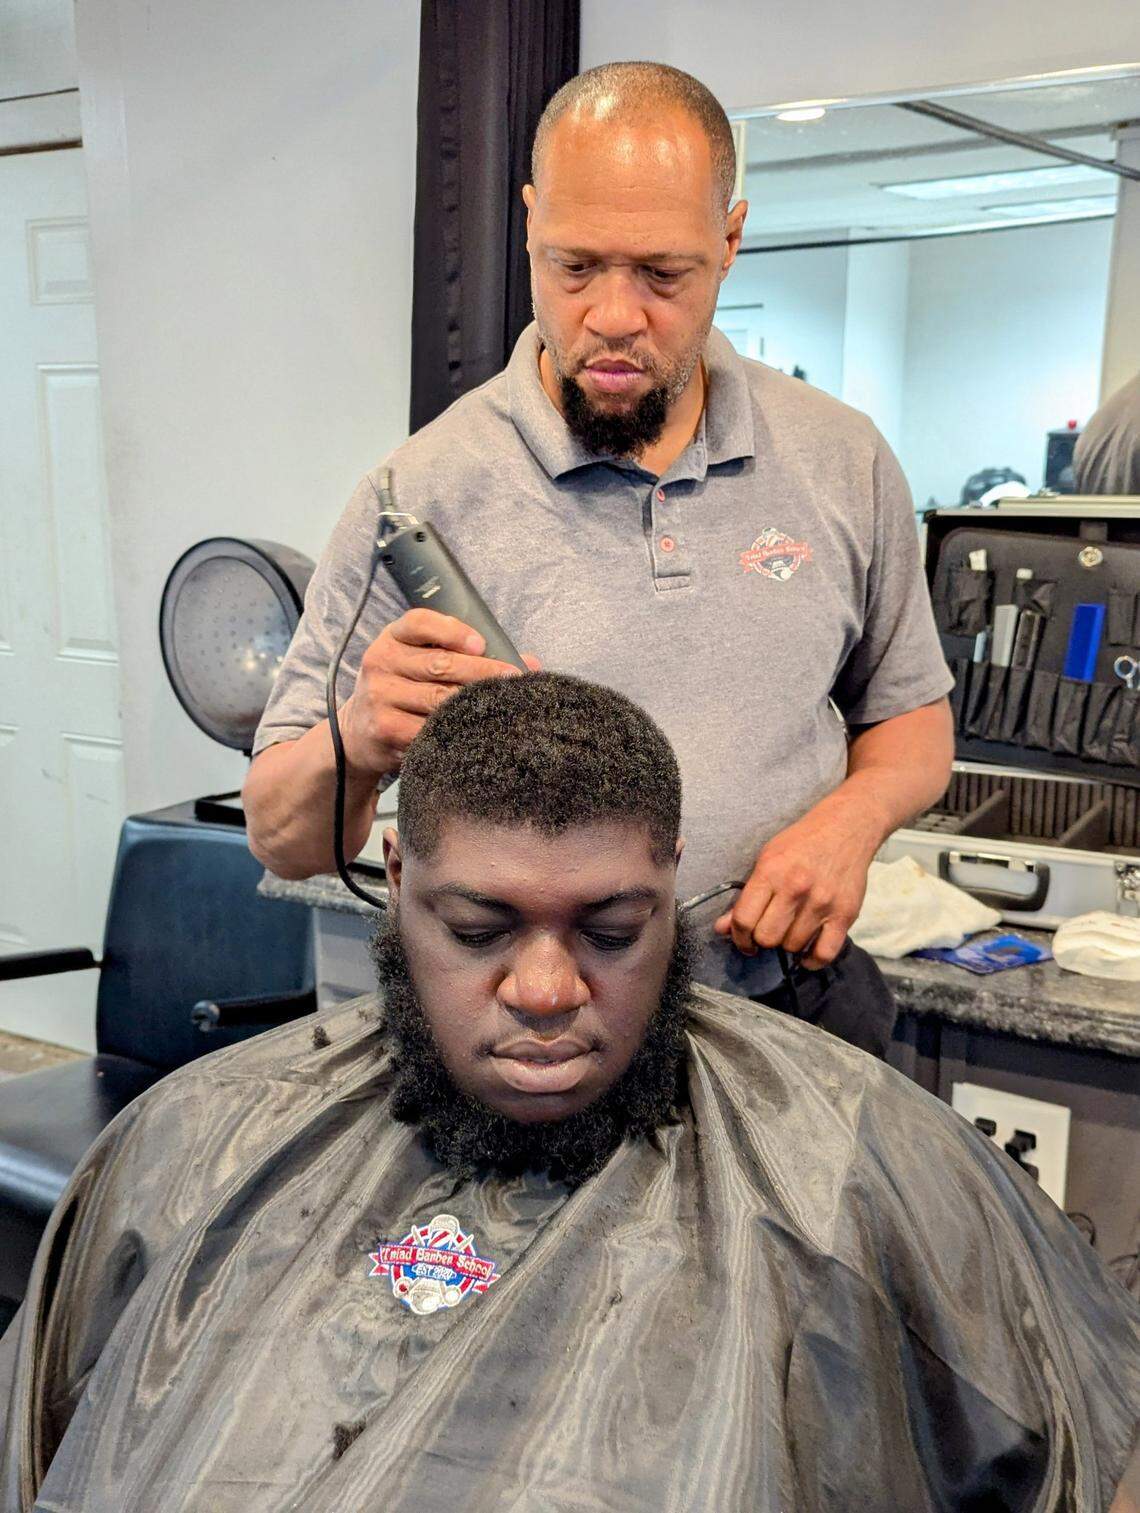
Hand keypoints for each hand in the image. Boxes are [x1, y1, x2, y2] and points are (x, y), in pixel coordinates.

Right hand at [338, 608, 539, 779]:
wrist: (358, 732)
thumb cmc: (403, 690)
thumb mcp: (418, 662)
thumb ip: (463, 655)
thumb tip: (528, 662)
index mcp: (391, 638)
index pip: (420, 623)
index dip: (453, 631)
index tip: (481, 644)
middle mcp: (381, 662)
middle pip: (439, 663)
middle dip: (482, 672)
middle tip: (513, 678)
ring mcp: (380, 696)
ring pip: (438, 699)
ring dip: (475, 703)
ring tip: (503, 704)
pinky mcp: (385, 729)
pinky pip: (430, 729)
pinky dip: (457, 730)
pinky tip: (478, 730)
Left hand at [712, 794, 885, 969]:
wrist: (846, 827)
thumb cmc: (802, 843)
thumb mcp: (766, 859)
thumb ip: (745, 896)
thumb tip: (722, 928)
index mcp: (771, 872)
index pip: (744, 919)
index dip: (738, 937)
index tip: (743, 940)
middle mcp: (796, 888)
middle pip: (767, 938)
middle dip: (762, 940)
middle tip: (768, 931)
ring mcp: (822, 902)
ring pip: (792, 946)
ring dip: (787, 944)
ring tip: (790, 930)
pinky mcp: (845, 914)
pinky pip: (824, 953)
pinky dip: (812, 960)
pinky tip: (806, 953)